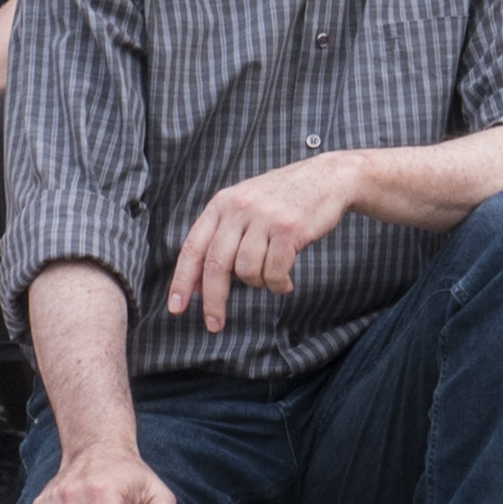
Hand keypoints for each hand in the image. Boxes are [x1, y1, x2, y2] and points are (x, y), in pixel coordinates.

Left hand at [163, 153, 356, 332]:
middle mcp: (238, 208)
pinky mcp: (289, 229)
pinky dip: (278, 285)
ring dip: (258, 284)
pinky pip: (274, 272)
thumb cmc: (282, 200)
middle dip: (213, 300)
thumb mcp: (244, 208)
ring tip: (272, 277)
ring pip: (247, 271)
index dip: (181, 280)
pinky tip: (286, 282)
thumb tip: (198, 285)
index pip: (193, 248)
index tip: (175, 307)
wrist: (326, 178)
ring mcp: (264, 217)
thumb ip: (221, 240)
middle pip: (216, 265)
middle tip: (214, 325)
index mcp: (221, 204)